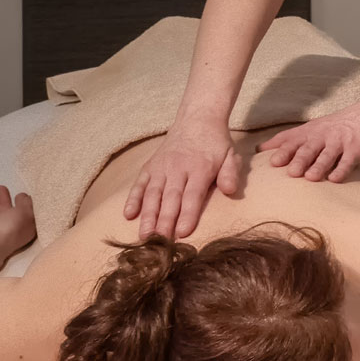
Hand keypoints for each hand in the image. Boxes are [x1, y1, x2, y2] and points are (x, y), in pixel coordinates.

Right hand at [0, 184, 36, 275]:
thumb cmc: (7, 231)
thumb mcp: (24, 214)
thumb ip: (26, 205)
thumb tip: (26, 198)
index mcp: (19, 231)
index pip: (23, 217)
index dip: (23, 205)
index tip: (20, 194)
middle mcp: (3, 235)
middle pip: (4, 215)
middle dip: (4, 200)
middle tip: (2, 187)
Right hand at [123, 126, 243, 239]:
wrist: (197, 119)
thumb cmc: (216, 143)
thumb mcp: (231, 155)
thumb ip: (231, 173)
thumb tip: (231, 191)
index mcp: (199, 168)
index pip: (192, 195)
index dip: (187, 214)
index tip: (183, 232)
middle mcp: (177, 168)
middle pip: (170, 198)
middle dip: (164, 221)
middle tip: (159, 242)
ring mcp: (161, 168)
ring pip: (153, 194)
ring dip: (148, 215)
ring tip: (144, 236)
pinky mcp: (150, 166)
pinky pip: (139, 184)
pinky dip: (133, 198)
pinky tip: (128, 214)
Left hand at [259, 108, 359, 183]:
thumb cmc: (342, 124)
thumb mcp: (318, 126)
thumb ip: (295, 138)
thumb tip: (264, 149)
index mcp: (311, 130)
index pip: (291, 138)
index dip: (277, 147)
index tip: (263, 158)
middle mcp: (324, 135)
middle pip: (308, 148)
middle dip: (297, 159)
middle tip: (288, 171)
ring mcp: (341, 142)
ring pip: (327, 155)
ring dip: (318, 166)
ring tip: (309, 178)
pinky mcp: (357, 149)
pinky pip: (348, 161)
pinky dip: (341, 170)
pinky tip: (335, 179)